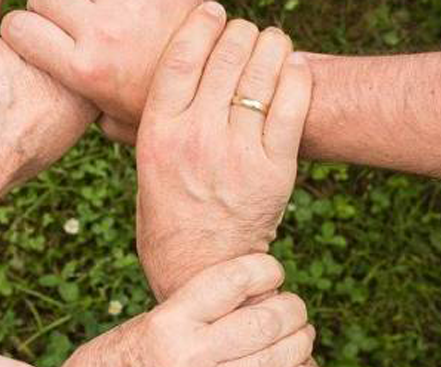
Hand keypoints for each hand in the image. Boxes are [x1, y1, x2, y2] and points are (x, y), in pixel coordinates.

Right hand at [0, 0, 203, 142]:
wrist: (227, 89)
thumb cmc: (169, 108)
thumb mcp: (119, 123)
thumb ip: (86, 108)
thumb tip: (64, 105)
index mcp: (85, 70)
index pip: (18, 28)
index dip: (21, 31)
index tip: (34, 37)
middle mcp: (102, 33)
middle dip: (47, 7)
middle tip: (66, 21)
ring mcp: (131, 5)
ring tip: (99, 15)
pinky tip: (130, 11)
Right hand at [54, 254, 314, 366]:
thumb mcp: (141, 327)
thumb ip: (185, 312)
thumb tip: (232, 297)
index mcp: (167, 323)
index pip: (232, 281)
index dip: (263, 268)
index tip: (271, 269)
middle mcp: (189, 356)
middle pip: (264, 321)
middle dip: (290, 308)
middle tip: (294, 304)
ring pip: (274, 360)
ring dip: (297, 341)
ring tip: (301, 331)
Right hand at [133, 5, 310, 298]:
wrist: (201, 266)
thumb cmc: (167, 215)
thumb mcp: (144, 166)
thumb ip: (147, 125)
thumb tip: (144, 88)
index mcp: (158, 133)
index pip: (180, 59)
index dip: (200, 25)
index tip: (212, 10)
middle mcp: (196, 137)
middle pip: (225, 58)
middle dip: (239, 33)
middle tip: (244, 31)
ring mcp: (237, 152)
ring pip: (261, 74)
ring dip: (270, 46)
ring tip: (270, 43)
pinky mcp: (274, 168)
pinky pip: (292, 105)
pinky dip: (296, 76)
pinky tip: (293, 66)